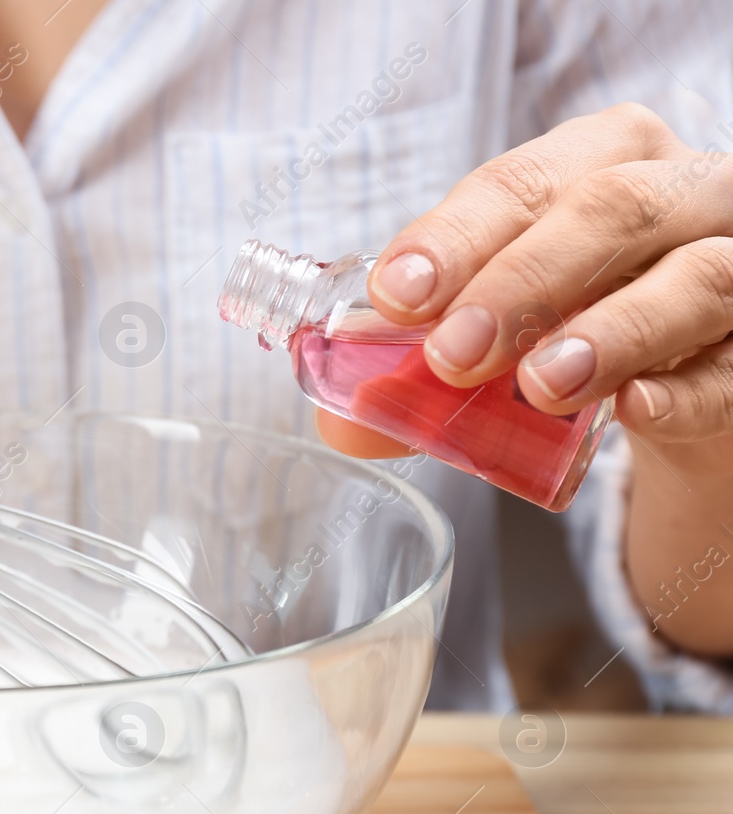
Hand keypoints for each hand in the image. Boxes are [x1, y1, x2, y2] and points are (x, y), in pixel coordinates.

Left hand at [343, 103, 732, 654]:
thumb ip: (424, 371)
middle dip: (521, 282)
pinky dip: (687, 389)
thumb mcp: (504, 331)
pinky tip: (636, 408)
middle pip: (611, 210)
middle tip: (455, 355)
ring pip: (696, 277)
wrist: (698, 384)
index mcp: (600, 163)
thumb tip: (346, 420)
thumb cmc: (589, 325)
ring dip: (611, 330)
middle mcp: (681, 194)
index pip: (523, 181)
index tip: (397, 295)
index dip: (456, 235)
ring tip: (541, 384)